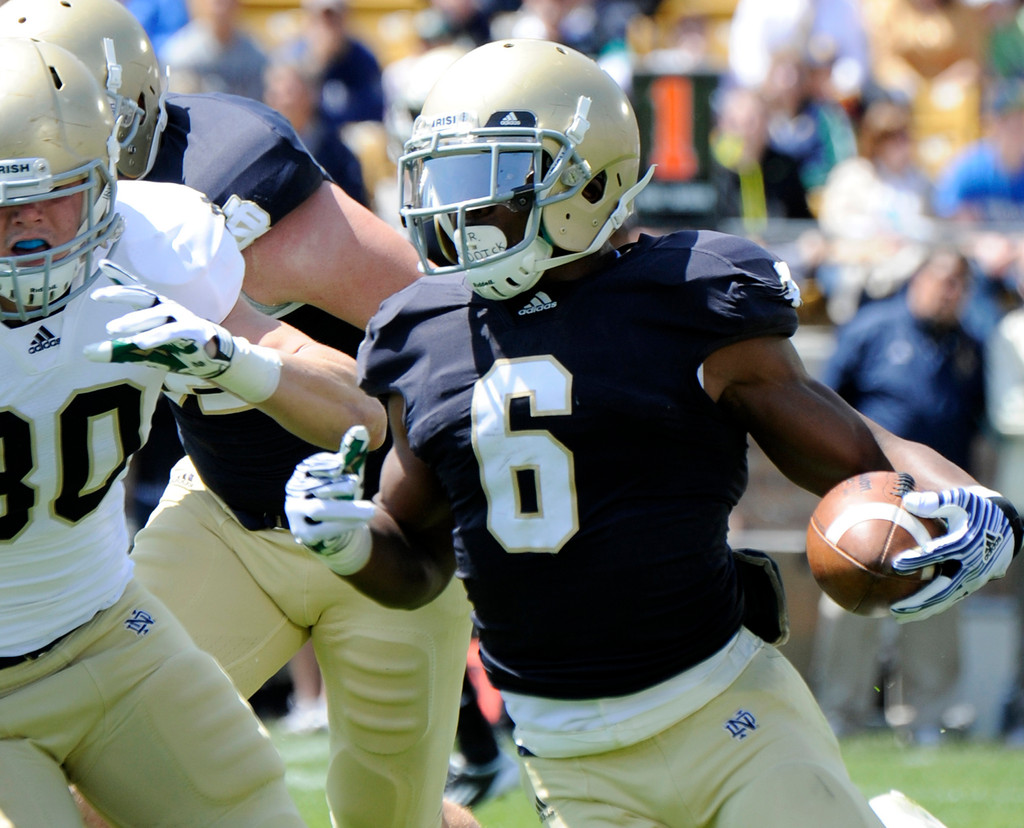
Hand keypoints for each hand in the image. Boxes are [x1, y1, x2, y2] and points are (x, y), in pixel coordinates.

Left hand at [84, 260, 280, 401]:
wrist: (219, 362)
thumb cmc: (181, 352)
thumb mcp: (146, 352)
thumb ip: (119, 351)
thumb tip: (84, 353)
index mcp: (158, 309)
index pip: (137, 290)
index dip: (120, 277)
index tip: (102, 263)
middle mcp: (170, 309)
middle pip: (144, 296)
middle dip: (122, 293)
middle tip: (98, 296)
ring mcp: (184, 318)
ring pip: (157, 315)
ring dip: (135, 321)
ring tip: (113, 329)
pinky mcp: (197, 332)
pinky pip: (175, 332)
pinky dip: (158, 336)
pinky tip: (140, 342)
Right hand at [285, 425, 375, 574]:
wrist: (334, 531)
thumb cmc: (342, 496)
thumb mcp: (349, 475)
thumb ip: (352, 456)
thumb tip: (361, 429)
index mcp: (303, 473)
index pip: (313, 467)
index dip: (328, 466)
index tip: (344, 465)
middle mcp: (294, 492)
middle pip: (316, 488)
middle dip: (338, 486)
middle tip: (357, 484)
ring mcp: (295, 514)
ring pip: (319, 509)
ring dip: (346, 509)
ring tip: (370, 510)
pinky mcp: (303, 534)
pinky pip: (323, 530)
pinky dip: (344, 525)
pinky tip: (362, 522)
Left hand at [889, 486, 1021, 622]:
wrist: (1004, 525)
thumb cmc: (974, 509)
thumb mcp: (959, 500)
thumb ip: (935, 502)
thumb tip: (908, 501)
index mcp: (966, 543)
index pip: (939, 554)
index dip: (918, 560)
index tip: (896, 565)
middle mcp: (971, 566)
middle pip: (943, 589)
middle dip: (918, 601)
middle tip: (893, 609)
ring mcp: (974, 578)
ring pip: (946, 599)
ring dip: (923, 610)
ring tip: (897, 617)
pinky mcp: (973, 584)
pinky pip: (951, 597)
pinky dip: (933, 605)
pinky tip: (912, 610)